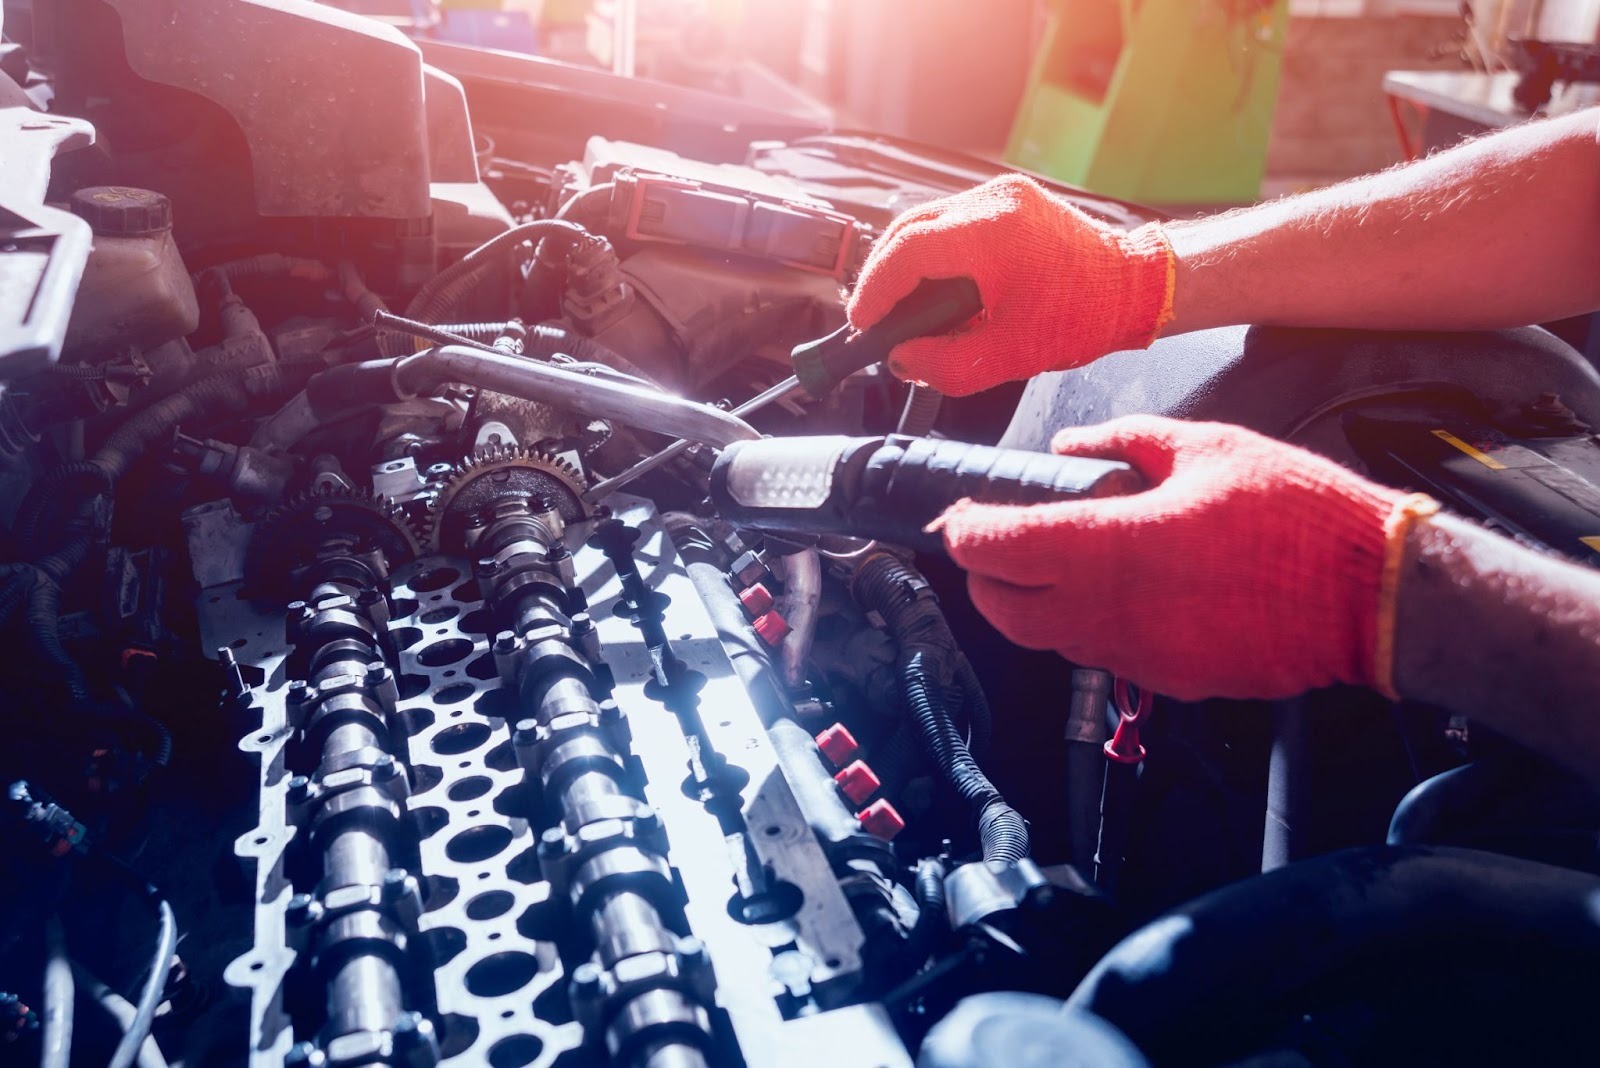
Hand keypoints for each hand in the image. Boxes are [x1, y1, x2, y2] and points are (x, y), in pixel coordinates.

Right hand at [846, 174, 1174, 396]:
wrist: (1135, 286)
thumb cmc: (1085, 316)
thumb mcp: (1009, 357)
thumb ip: (944, 364)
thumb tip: (902, 359)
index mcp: (993, 234)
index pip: (907, 251)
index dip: (875, 288)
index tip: (863, 320)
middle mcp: (994, 202)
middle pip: (909, 229)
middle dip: (883, 275)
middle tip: (874, 316)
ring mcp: (1002, 194)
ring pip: (927, 222)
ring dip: (907, 263)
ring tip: (903, 307)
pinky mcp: (1009, 200)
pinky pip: (953, 222)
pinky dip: (934, 253)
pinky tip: (935, 287)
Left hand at [937, 416, 1438, 699]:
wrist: (1372, 595)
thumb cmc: (1297, 517)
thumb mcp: (1207, 447)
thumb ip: (1124, 442)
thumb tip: (1072, 446)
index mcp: (1109, 548)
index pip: (998, 549)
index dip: (966, 532)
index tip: (960, 517)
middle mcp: (1110, 612)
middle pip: (1004, 613)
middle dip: (985, 580)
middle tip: (993, 546)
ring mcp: (1138, 656)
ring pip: (1050, 642)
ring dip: (1038, 606)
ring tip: (1059, 564)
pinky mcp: (1171, 682)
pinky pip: (1106, 657)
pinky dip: (1093, 628)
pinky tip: (1124, 593)